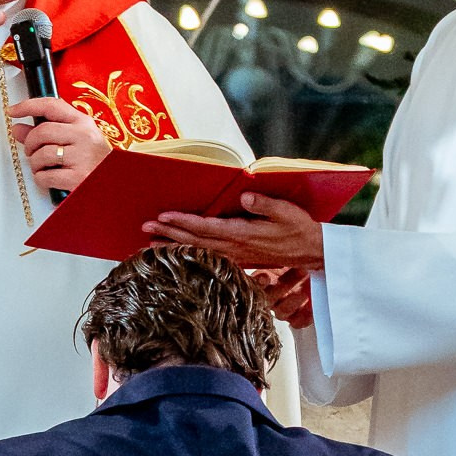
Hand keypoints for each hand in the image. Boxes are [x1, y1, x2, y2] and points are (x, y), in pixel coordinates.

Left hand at [8, 92, 109, 193]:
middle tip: (30, 151)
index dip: (28, 106)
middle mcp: (83, 136)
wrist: (115, 180)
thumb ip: (47, 132)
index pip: (51, 105)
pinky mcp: (77, 178)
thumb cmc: (94, 159)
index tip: (13, 111)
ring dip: (35, 163)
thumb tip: (18, 130)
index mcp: (82, 122)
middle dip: (29, 142)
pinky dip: (40, 179)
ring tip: (41, 167)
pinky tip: (47, 178)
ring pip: (42, 154)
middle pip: (42, 131)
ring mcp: (81, 157)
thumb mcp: (76, 139)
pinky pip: (45, 176)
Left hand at [147, 192, 326, 277]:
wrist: (311, 252)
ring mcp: (235, 255)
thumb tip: (246, 195)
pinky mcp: (237, 259)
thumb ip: (265, 204)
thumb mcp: (287, 211)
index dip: (183, 222)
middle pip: (195, 241)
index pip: (206, 227)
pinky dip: (188, 255)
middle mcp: (235, 247)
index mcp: (243, 233)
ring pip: (197, 251)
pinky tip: (176, 253)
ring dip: (173, 247)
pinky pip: (206, 257)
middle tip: (144, 229)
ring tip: (149, 245)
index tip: (163, 216)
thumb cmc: (299, 229)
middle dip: (168, 234)